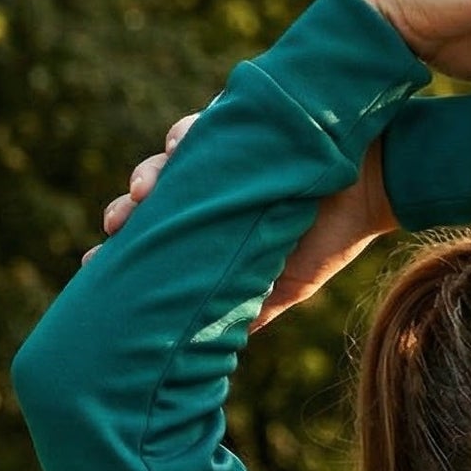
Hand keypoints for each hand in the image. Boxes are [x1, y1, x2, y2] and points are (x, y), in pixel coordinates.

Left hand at [94, 118, 393, 329]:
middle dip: (128, 212)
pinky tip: (177, 147)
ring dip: (150, 174)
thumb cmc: (335, 233)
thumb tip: (223, 348)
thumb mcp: (291, 282)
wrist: (377, 187)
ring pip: (170, 160)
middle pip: (153, 196)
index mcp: (216, 223)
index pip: (159, 234)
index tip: (93, 267)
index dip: (126, 247)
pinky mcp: (243, 121)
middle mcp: (213, 186)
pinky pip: (205, 123)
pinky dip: (187, 134)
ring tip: (141, 193)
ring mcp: (225, 152)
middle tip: (113, 230)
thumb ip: (255, 308)